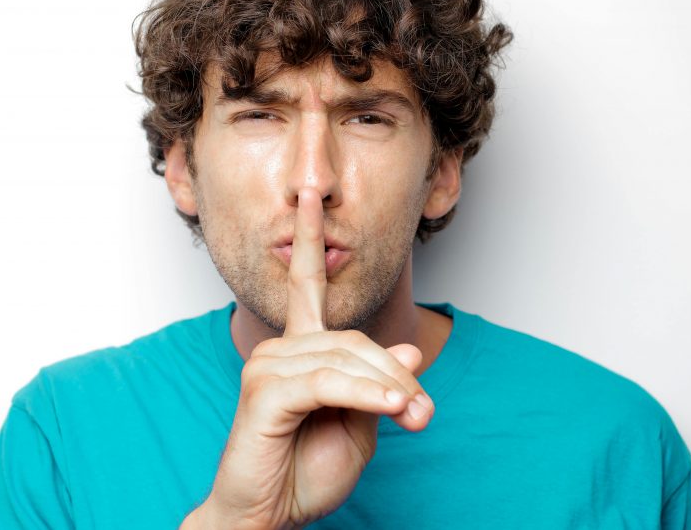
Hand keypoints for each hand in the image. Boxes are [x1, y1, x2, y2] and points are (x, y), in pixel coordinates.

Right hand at [191, 188, 434, 529]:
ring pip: (347, 358)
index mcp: (301, 349)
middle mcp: (281, 348)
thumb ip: (381, 387)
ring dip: (388, 390)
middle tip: (424, 415)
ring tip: (413, 418)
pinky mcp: (265, 392)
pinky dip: (366, 396)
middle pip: (356, 338)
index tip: (311, 192)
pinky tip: (392, 410)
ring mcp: (269, 366)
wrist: (268, 518)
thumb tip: (409, 352)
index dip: (310, 234)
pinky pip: (330, 382)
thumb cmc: (306, 472)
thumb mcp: (360, 427)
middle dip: (398, 376)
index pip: (306, 281)